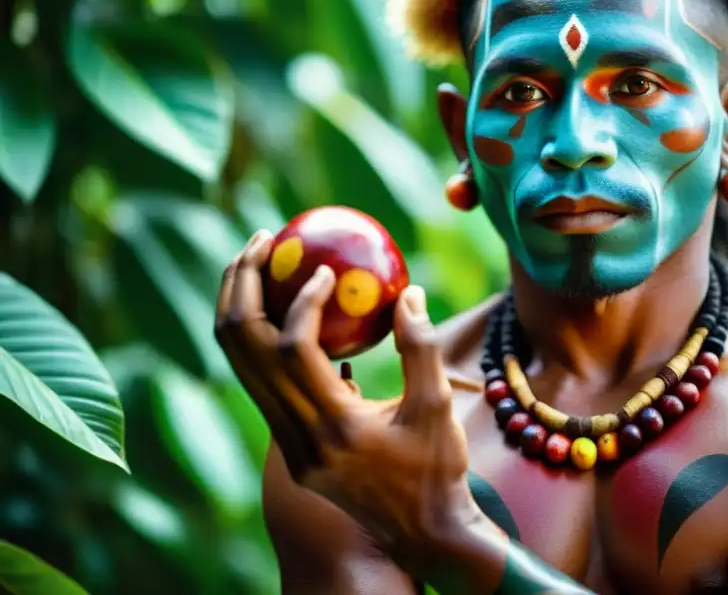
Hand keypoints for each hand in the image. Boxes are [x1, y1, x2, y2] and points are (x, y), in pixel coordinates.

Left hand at [214, 230, 480, 572]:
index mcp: (334, 428)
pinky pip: (265, 386)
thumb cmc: (439, 469)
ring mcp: (288, 448)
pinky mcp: (292, 451)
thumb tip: (408, 291)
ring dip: (243, 311)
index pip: (295, 349)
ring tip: (259, 263)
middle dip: (242, 287)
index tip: (326, 269)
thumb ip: (421, 347)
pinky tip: (289, 313)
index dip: (302, 299)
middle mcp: (298, 439)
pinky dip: (266, 343)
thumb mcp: (438, 406)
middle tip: (262, 240)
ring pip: (243, 368)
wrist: (425, 533)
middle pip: (245, 351)